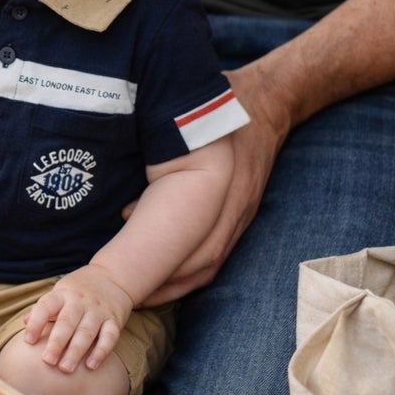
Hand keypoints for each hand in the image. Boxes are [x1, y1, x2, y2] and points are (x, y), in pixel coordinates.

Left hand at [22, 264, 133, 372]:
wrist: (112, 276)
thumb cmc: (77, 291)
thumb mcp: (58, 293)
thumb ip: (42, 309)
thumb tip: (24, 322)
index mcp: (62, 294)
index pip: (47, 306)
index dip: (36, 323)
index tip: (28, 341)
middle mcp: (80, 301)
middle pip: (67, 322)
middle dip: (57, 342)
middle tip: (48, 361)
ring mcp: (98, 310)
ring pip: (87, 331)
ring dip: (76, 351)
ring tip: (65, 368)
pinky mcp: (114, 319)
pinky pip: (109, 336)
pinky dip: (101, 351)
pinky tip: (91, 366)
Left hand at [136, 61, 290, 304]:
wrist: (272, 100)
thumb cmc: (223, 102)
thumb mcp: (189, 116)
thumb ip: (160, 142)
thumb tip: (122, 189)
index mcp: (222, 183)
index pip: (196, 241)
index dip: (164, 264)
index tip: (128, 271)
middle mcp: (234, 203)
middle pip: (202, 260)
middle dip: (165, 283)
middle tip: (129, 294)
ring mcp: (242, 210)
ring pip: (211, 261)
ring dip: (177, 283)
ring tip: (142, 295)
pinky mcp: (243, 211)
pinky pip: (219, 251)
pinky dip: (191, 270)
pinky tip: (165, 276)